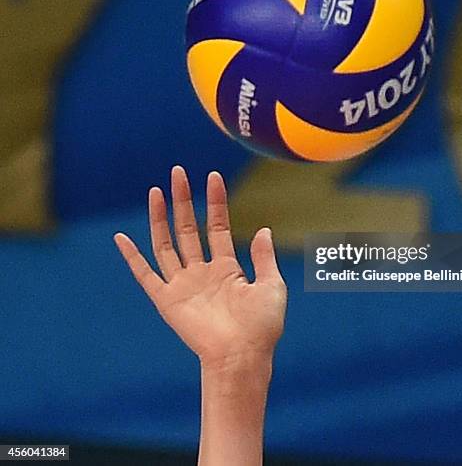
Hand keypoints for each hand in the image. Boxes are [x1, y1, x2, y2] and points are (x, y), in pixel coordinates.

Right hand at [114, 167, 286, 366]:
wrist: (243, 357)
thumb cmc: (261, 327)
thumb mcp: (271, 286)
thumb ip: (264, 258)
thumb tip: (264, 229)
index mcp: (226, 267)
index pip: (217, 226)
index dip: (216, 202)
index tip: (213, 176)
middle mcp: (202, 271)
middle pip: (188, 228)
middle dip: (183, 200)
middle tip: (178, 173)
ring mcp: (183, 284)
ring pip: (166, 243)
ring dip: (159, 218)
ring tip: (155, 191)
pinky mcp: (167, 300)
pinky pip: (145, 275)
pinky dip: (132, 257)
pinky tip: (121, 237)